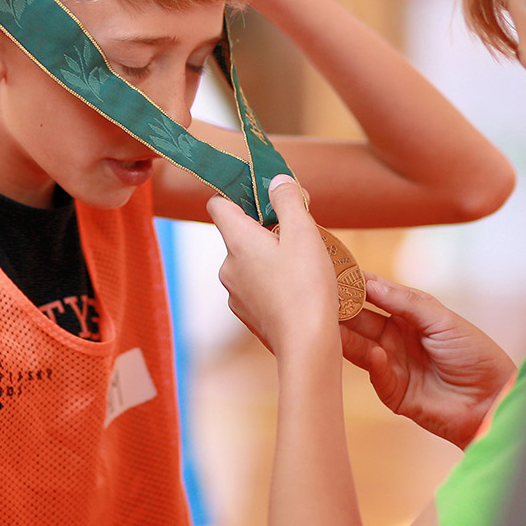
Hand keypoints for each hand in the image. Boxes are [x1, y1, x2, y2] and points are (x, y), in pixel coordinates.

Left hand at [208, 176, 338, 357]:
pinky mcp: (247, 313)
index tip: (265, 197)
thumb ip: (288, 200)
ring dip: (271, 256)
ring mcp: (235, 292)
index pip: (217, 205)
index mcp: (236, 240)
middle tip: (299, 233)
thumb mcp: (304, 233)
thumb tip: (276, 180)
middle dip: (266, 228)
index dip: (238, 195)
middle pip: (239, 233)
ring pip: (249, 261)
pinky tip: (298, 288)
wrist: (307, 344)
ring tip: (303, 264)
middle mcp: (228, 265)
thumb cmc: (306, 286)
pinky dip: (272, 281)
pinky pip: (256, 285)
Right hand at [340, 276, 515, 447]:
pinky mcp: (393, 392)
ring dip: (346, 336)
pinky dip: (374, 364)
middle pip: (361, 320)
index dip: (356, 283)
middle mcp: (395, 337)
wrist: (492, 399)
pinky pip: (376, 375)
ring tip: (329, 324)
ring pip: (360, 346)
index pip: (374, 295)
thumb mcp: (442, 319)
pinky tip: (375, 353)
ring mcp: (392, 364)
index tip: (333, 270)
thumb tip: (369, 282)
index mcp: (408, 315)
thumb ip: (405, 301)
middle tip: (319, 297)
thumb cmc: (474, 353)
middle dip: (342, 308)